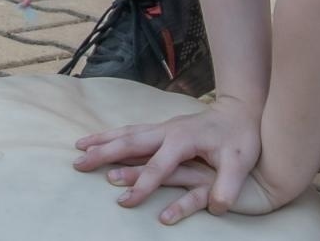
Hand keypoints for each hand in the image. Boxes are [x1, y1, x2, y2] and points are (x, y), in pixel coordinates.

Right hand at [74, 98, 274, 223]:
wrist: (241, 112)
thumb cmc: (241, 138)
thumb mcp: (241, 162)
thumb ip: (228, 185)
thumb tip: (217, 207)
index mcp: (184, 139)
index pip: (158, 166)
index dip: (143, 185)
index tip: (125, 202)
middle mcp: (168, 131)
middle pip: (130, 142)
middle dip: (104, 153)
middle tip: (79, 164)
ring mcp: (164, 127)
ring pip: (127, 132)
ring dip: (102, 140)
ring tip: (78, 147)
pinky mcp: (163, 129)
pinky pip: (132, 131)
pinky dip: (112, 136)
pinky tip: (101, 141)